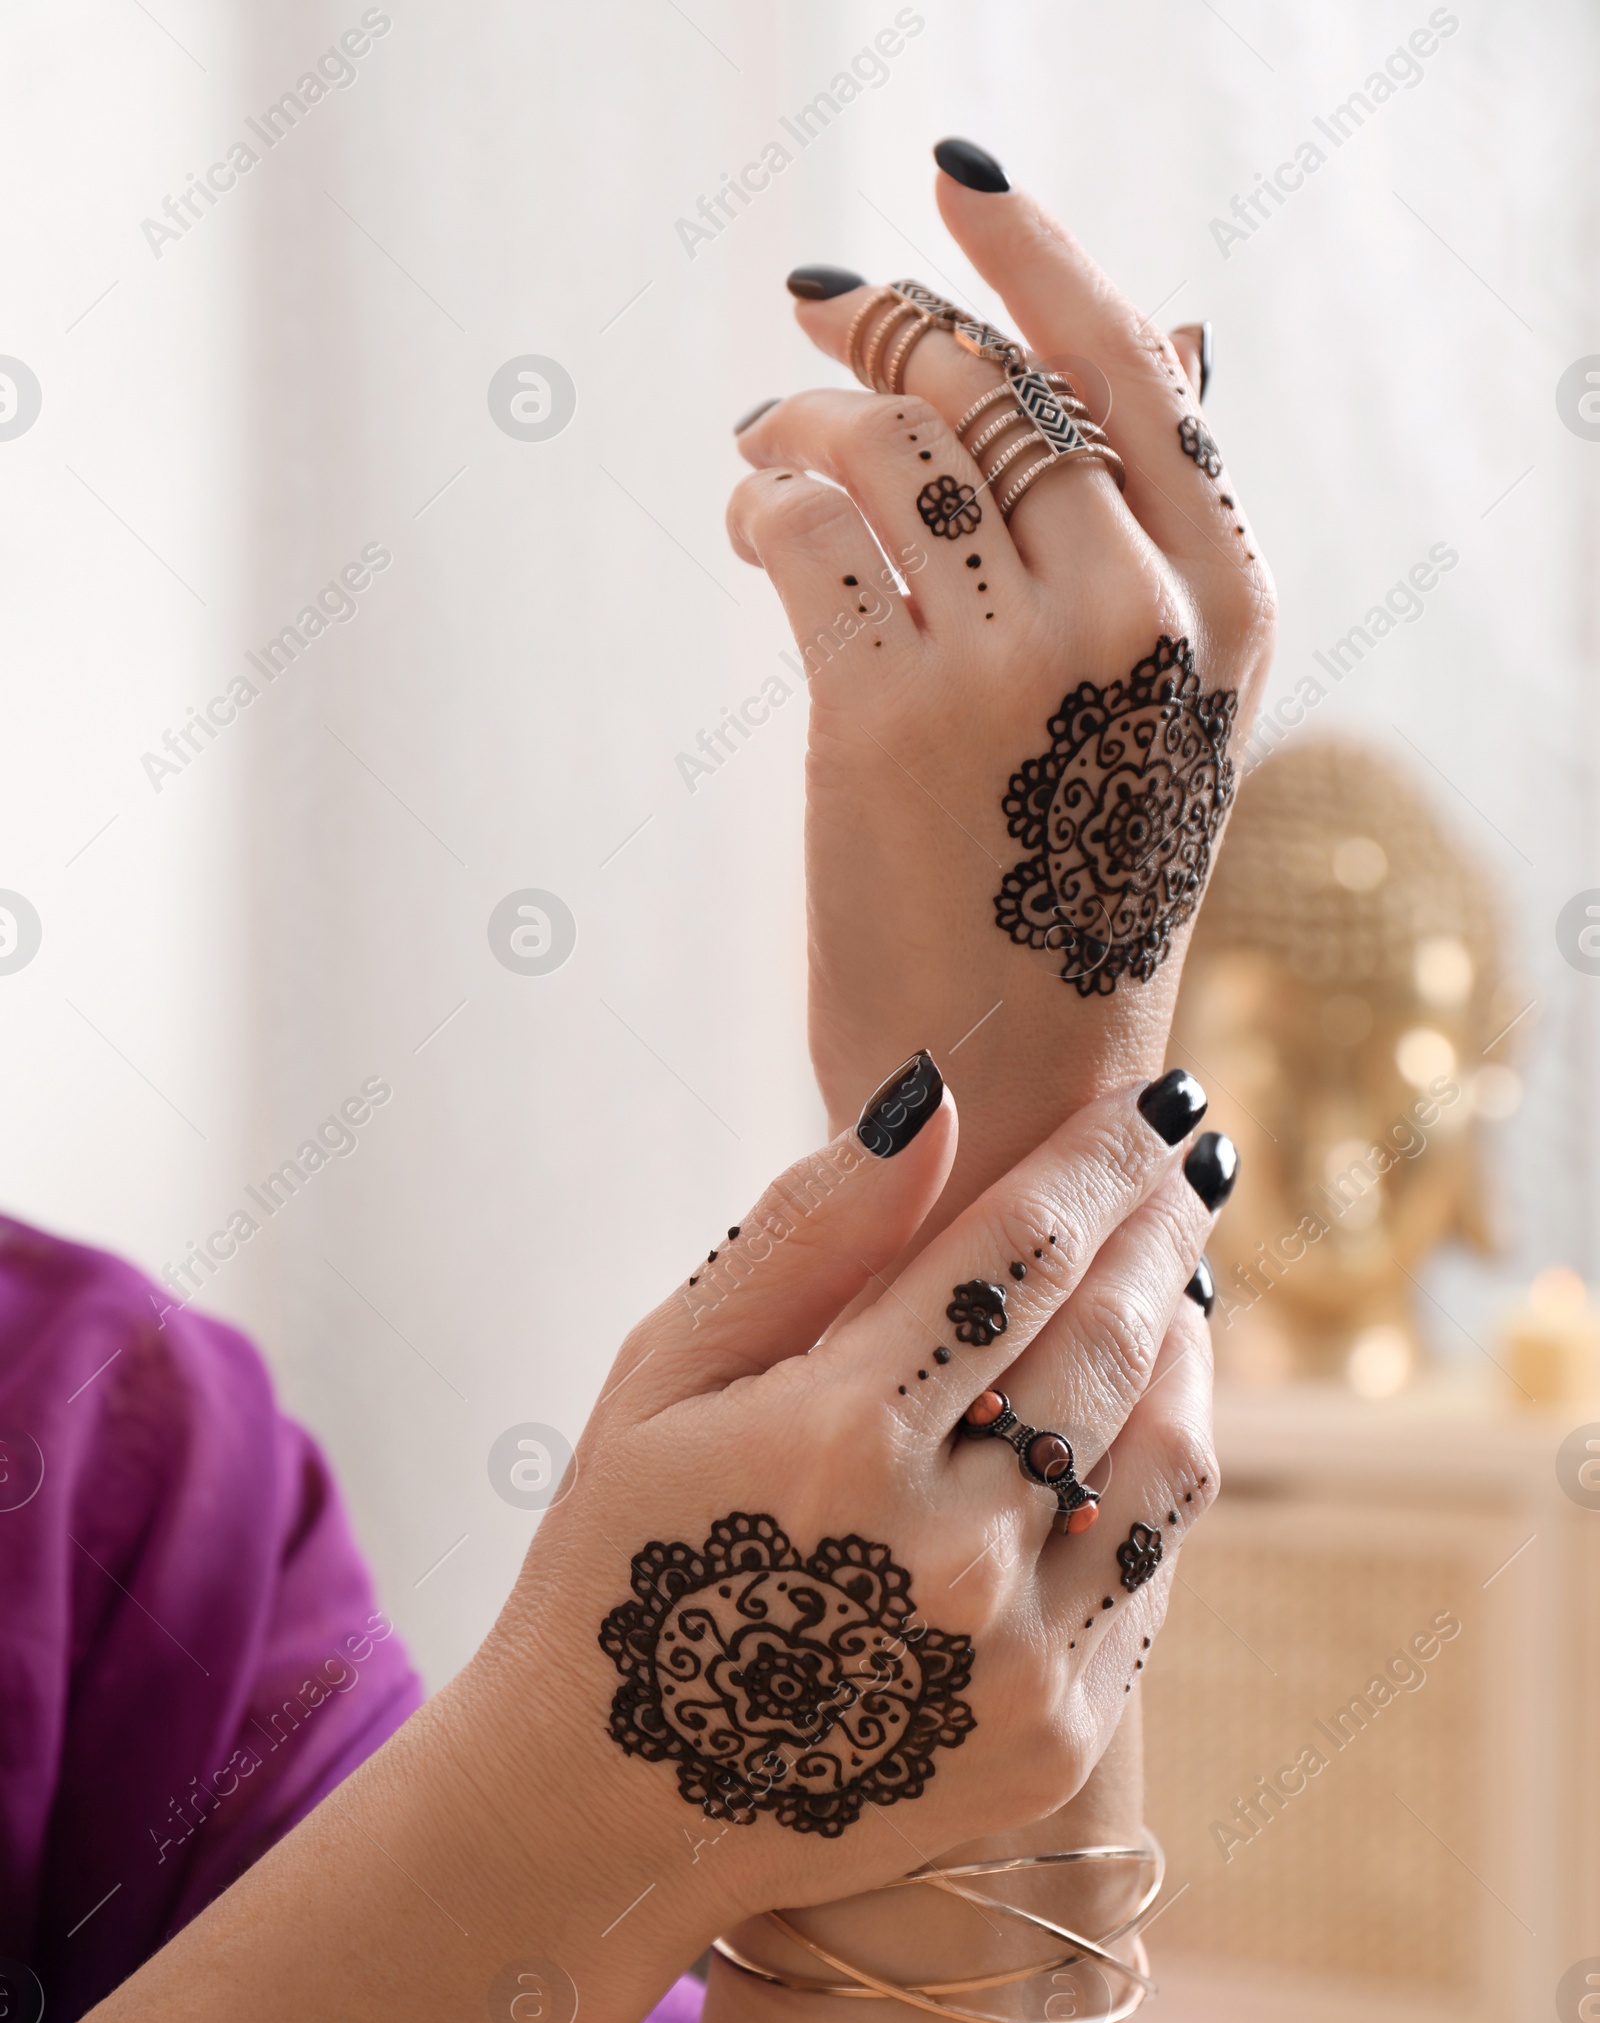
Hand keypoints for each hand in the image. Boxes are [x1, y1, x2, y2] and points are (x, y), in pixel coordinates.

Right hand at [495, 1060, 1227, 1926]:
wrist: (608, 1805)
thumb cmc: (624, 1555)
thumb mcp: (666, 1377)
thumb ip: (804, 1237)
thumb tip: (935, 1101)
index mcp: (840, 1435)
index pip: (1020, 1251)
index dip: (1102, 1162)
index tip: (1155, 1108)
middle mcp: (946, 1544)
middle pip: (1111, 1338)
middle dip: (1162, 1229)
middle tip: (1194, 1160)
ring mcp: (1010, 1654)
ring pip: (1163, 1457)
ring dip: (1184, 1347)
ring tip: (1176, 1283)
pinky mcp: (1050, 1737)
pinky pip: (1150, 1572)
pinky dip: (1160, 1477)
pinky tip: (1142, 1421)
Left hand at [726, 156, 1274, 1221]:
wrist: (1013, 1087)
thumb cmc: (1077, 891)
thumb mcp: (1169, 708)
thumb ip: (1168, 528)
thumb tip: (1186, 319)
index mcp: (1230, 610)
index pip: (1134, 369)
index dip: (1036, 259)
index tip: (954, 188)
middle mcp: (1138, 618)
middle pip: (992, 384)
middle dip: (887, 330)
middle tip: (817, 321)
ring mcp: (1012, 666)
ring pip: (886, 442)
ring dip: (802, 420)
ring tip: (768, 450)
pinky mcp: (881, 718)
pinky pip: (802, 526)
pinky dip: (760, 498)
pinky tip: (753, 521)